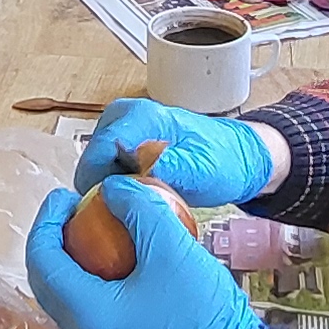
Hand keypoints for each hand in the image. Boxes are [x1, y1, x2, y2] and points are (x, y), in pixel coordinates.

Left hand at [26, 178, 263, 328]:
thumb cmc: (201, 310)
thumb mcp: (172, 246)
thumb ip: (138, 208)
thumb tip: (112, 188)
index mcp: (85, 312)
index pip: (42, 260)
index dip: (47, 220)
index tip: (65, 194)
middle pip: (46, 279)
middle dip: (53, 238)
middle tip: (73, 207)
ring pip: (64, 293)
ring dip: (70, 258)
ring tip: (91, 226)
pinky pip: (85, 306)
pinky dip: (88, 277)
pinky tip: (114, 256)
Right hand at [72, 97, 275, 203]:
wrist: (237, 158)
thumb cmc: (223, 161)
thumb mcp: (203, 169)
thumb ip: (173, 167)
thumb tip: (143, 167)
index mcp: (141, 116)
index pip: (99, 149)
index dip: (96, 183)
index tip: (107, 209)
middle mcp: (126, 118)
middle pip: (91, 159)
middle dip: (102, 189)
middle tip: (126, 211)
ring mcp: (123, 131)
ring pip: (95, 167)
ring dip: (108, 190)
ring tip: (134, 206)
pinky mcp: (124, 146)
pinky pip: (105, 170)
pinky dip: (114, 188)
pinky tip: (134, 202)